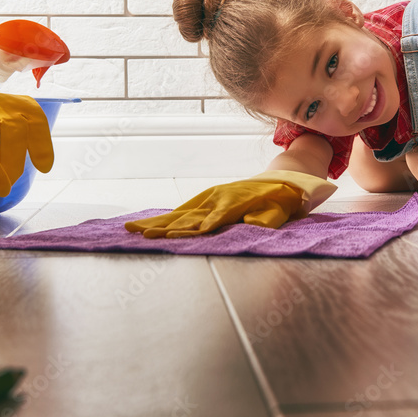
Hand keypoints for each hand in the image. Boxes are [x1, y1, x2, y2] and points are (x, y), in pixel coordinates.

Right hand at [125, 170, 336, 237]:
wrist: (284, 181)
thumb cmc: (284, 199)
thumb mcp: (282, 209)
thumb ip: (268, 217)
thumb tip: (255, 224)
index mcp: (236, 201)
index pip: (215, 217)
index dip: (200, 227)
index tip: (182, 236)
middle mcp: (218, 199)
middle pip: (189, 216)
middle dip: (166, 227)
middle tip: (144, 235)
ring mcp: (210, 199)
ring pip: (179, 213)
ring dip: (157, 223)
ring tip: (134, 230)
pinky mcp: (206, 201)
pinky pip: (182, 211)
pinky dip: (163, 218)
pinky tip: (146, 226)